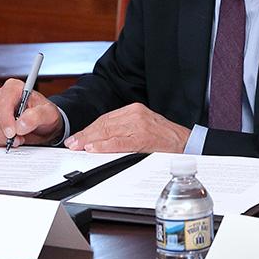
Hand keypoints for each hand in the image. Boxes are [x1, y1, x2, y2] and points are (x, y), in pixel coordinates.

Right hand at [0, 78, 63, 147]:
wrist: (44, 124)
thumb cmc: (45, 114)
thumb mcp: (49, 114)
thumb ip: (37, 116)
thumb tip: (20, 124)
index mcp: (14, 87)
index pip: (3, 104)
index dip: (6, 120)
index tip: (13, 133)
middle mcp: (0, 96)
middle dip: (4, 133)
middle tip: (18, 140)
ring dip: (1, 138)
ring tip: (18, 140)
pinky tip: (10, 140)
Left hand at [64, 103, 190, 152]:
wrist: (186, 142)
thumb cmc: (165, 138)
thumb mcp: (143, 127)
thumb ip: (124, 130)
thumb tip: (99, 140)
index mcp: (135, 110)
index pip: (106, 119)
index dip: (89, 129)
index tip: (77, 138)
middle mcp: (136, 114)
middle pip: (104, 124)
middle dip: (85, 135)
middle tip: (72, 144)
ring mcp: (140, 124)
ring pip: (109, 131)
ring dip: (90, 140)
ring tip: (77, 147)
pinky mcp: (143, 137)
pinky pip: (119, 141)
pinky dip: (104, 146)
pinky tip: (93, 149)